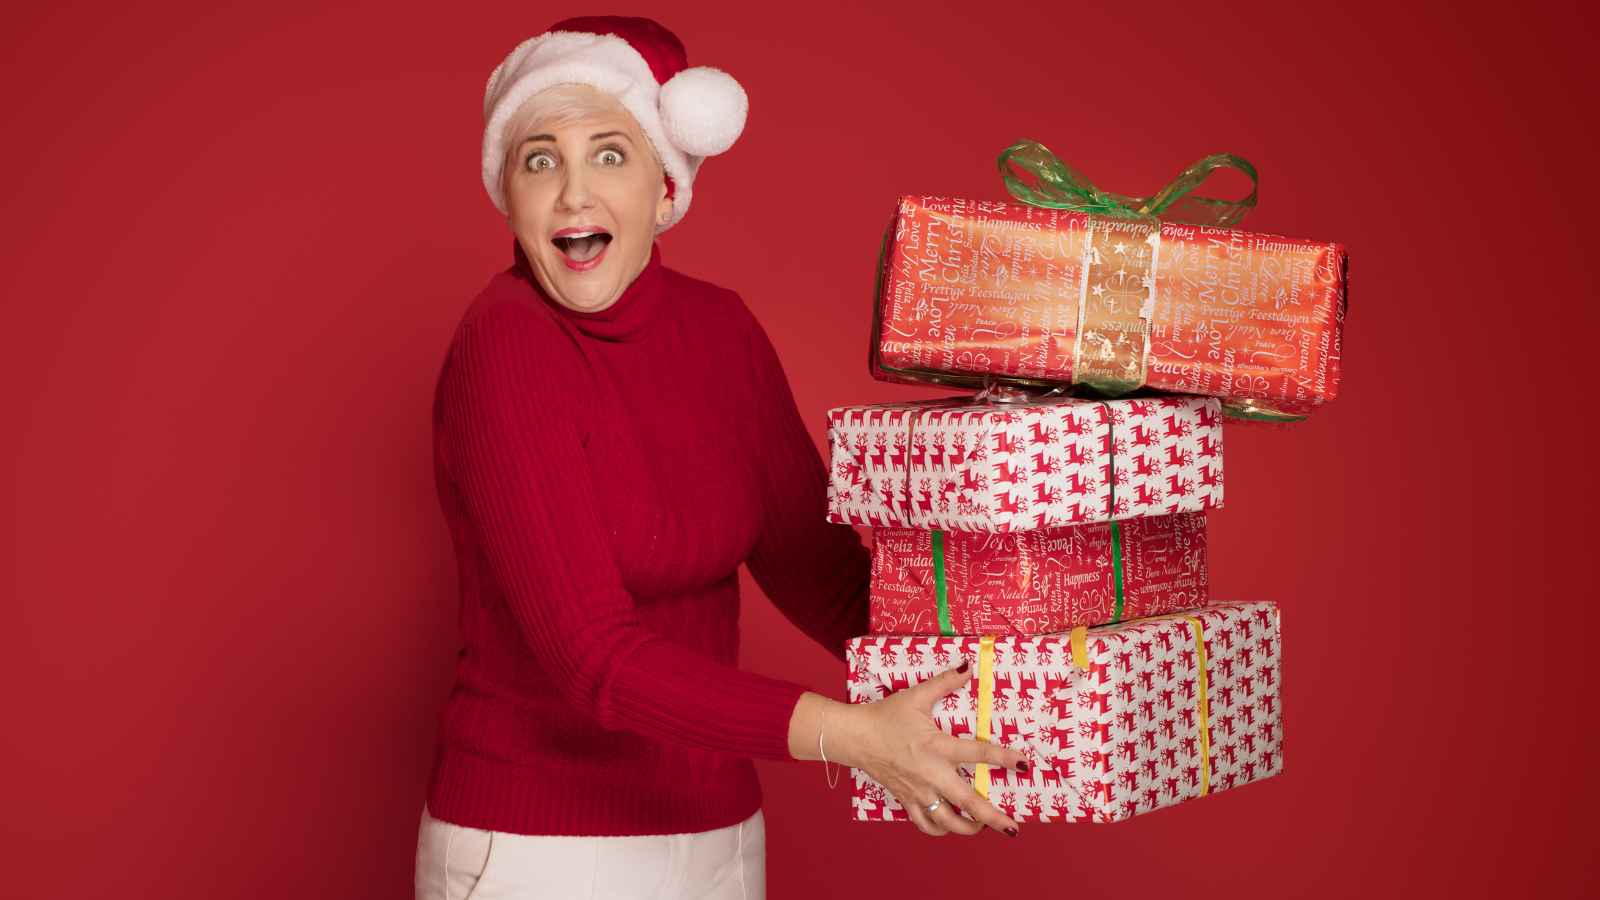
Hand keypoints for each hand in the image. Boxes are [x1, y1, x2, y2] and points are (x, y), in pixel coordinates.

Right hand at [832, 663, 1027, 836]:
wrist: (855, 737)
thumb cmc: (885, 716)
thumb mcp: (916, 696)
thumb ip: (944, 682)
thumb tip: (967, 667)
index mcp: (937, 747)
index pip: (977, 754)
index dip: (1003, 759)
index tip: (1024, 765)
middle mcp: (931, 774)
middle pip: (967, 803)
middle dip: (993, 819)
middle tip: (1012, 828)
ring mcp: (918, 791)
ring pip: (947, 822)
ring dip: (968, 829)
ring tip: (982, 827)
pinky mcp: (906, 800)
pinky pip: (925, 824)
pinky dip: (940, 829)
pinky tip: (950, 825)